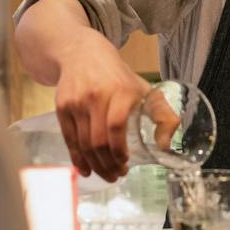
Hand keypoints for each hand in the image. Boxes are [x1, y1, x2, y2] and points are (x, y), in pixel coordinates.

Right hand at [52, 31, 149, 180]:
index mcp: (120, 91)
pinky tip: (85, 169)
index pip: (116, 126)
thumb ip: (163, 115)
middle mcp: (96, 96)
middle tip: (116, 176)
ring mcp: (76, 102)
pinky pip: (69, 138)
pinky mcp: (62, 107)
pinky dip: (77, 158)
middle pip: (98, 140)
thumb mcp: (144, 88)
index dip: (119, 149)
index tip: (126, 163)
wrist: (82, 53)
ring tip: (105, 175)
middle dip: (108, 164)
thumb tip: (166, 145)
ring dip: (94, 165)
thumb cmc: (118, 77)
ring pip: (83, 143)